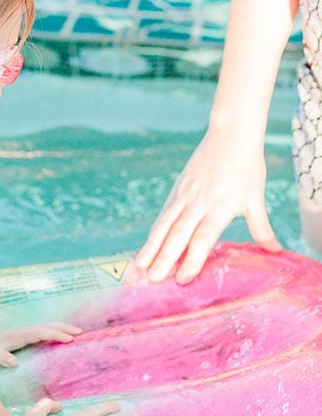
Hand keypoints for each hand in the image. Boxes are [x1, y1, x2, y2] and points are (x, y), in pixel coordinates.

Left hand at [0, 323, 81, 370]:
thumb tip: (13, 362)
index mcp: (15, 337)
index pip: (40, 332)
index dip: (55, 334)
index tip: (71, 339)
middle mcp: (19, 333)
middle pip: (44, 326)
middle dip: (62, 328)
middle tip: (80, 333)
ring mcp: (18, 335)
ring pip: (43, 328)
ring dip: (58, 329)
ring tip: (74, 333)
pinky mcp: (17, 340)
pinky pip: (38, 334)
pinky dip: (51, 334)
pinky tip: (56, 340)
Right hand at [134, 129, 280, 283]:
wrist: (229, 136)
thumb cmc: (247, 167)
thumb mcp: (255, 198)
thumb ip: (261, 227)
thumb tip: (275, 251)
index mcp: (220, 207)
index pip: (202, 238)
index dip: (192, 259)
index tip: (183, 279)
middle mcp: (198, 203)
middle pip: (178, 235)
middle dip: (164, 259)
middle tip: (153, 280)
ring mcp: (184, 196)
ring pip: (164, 226)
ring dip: (151, 247)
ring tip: (139, 266)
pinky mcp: (176, 190)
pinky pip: (163, 216)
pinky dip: (153, 233)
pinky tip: (146, 247)